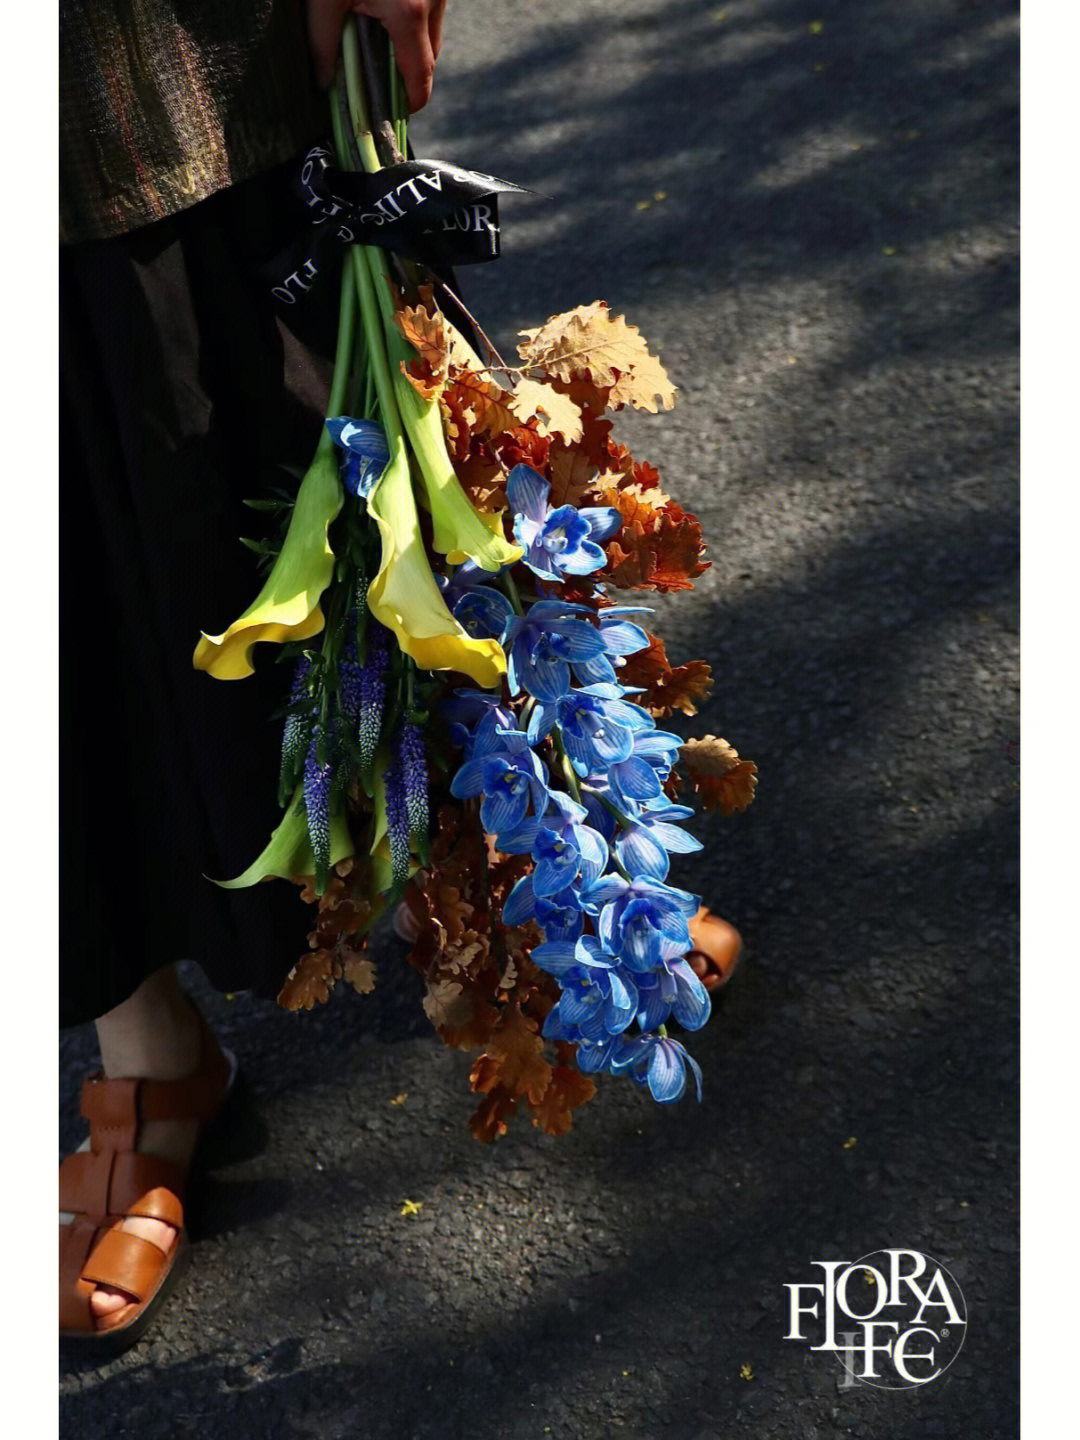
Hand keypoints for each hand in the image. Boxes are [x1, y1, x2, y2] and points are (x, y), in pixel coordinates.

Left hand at [307, 1, 447, 112]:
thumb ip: (322, 42)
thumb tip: (323, 82)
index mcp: (408, 13)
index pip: (421, 76)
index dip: (409, 102)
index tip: (391, 112)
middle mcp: (432, 0)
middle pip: (430, 57)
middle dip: (406, 73)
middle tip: (374, 76)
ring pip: (430, 32)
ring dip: (410, 45)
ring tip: (374, 41)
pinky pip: (427, 10)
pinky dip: (410, 20)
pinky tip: (382, 12)